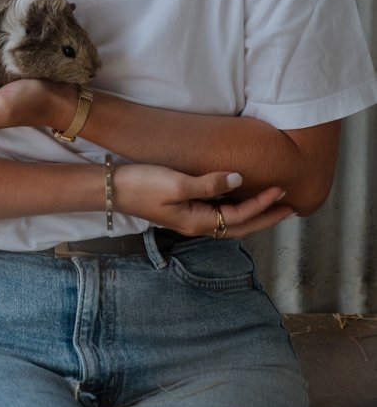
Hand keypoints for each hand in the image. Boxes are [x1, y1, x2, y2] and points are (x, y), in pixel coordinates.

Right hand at [115, 164, 292, 237]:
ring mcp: (191, 220)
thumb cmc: (144, 185)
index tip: (281, 190)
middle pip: (240, 226)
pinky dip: (236, 210)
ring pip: (231, 222)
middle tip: (291, 208)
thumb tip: (239, 180)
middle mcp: (198, 226)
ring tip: (272, 206)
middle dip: (266, 218)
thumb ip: (209, 184)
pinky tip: (239, 200)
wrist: (114, 189)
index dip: (263, 204)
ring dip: (254, 215)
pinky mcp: (184, 211)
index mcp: (199, 222)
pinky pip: (219, 214)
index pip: (240, 216)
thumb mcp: (177, 184)